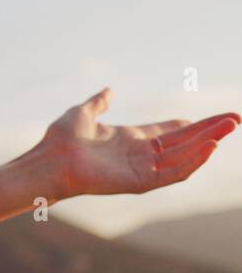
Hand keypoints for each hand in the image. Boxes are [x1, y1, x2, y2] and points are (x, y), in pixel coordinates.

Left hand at [33, 87, 238, 197]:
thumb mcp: (83, 113)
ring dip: (207, 143)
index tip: (208, 119)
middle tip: (235, 119)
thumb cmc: (60, 139)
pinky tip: (209, 146)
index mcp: (129, 139)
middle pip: (183, 142)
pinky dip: (192, 161)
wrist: (49, 160)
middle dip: (209, 131)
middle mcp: (139, 154)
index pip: (167, 133)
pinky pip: (173, 173)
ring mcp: (141, 169)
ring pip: (183, 156)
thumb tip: (109, 90)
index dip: (188, 126)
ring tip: (228, 128)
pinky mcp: (140, 182)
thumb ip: (99, 102)